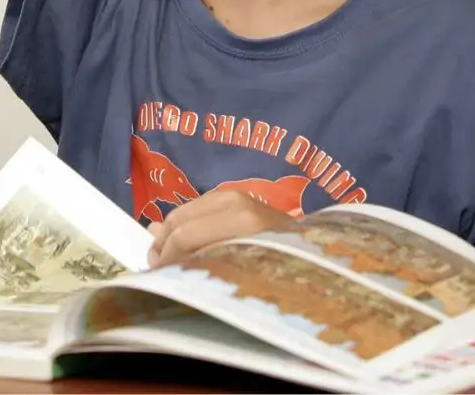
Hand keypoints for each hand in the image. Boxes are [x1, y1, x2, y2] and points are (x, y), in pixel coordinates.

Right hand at [147, 190, 295, 268]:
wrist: (321, 261)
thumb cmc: (283, 274)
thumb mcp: (240, 271)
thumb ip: (196, 255)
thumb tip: (152, 237)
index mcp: (237, 219)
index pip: (183, 235)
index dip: (165, 258)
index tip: (158, 278)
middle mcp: (233, 201)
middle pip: (177, 220)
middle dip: (162, 245)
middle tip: (157, 269)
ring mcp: (234, 196)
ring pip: (182, 213)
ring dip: (171, 236)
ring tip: (169, 261)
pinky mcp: (235, 197)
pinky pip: (195, 211)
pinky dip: (185, 229)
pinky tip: (186, 248)